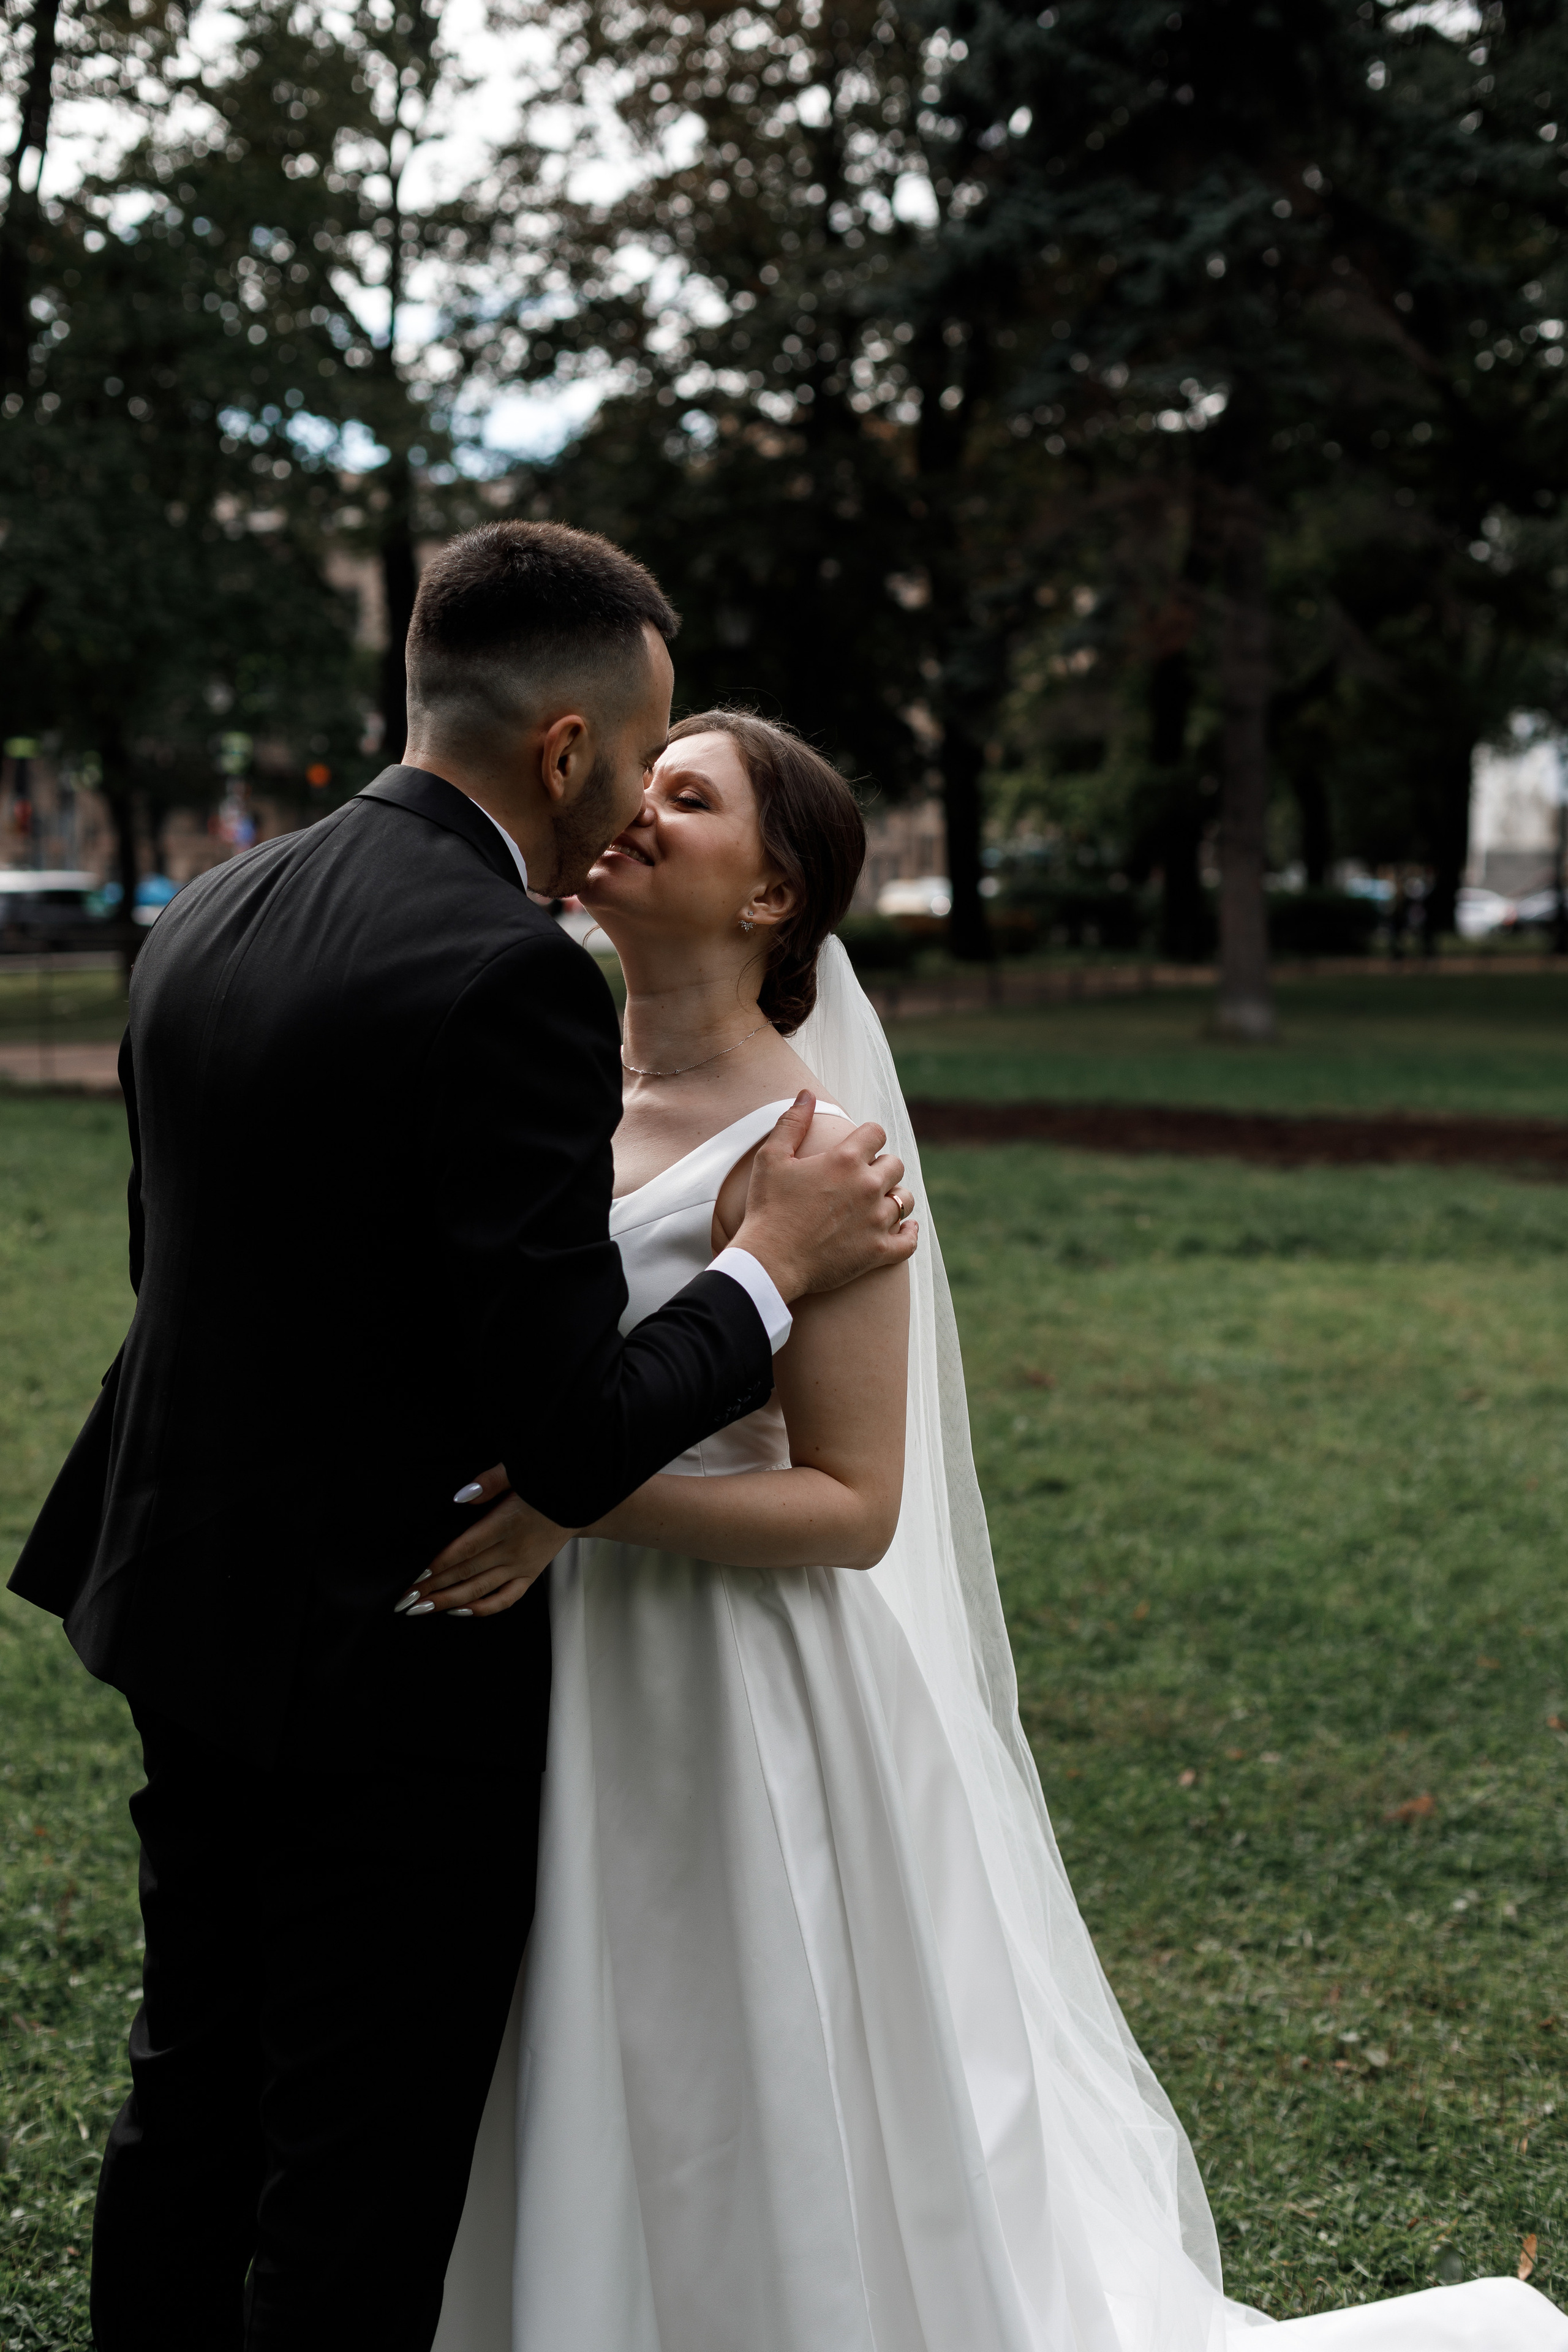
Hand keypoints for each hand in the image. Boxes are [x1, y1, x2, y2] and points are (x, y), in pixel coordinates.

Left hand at [392, 1465, 569, 1618]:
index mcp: (507, 1523)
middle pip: (466, 1573)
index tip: (417, 1575)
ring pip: (480, 1590)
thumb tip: (460, 1497)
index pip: (466, 1548)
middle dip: (433, 1588)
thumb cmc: (545, 1486)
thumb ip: (490, 1481)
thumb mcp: (518, 1472)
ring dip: (449, 1601)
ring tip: (422, 1609)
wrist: (580, 1503)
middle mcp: (513, 1550)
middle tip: (406, 1600)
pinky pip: (505, 1599)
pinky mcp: (530, 1576)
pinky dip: (483, 1608)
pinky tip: (461, 1611)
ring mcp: (522, 1567)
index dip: (440, 1564)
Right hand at [731, 1092, 917, 1299]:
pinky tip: (903, 1229)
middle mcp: (868, 1186)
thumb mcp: (772, 1158)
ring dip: (894, 1198)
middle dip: (882, 1166)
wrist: (769, 1261)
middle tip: (863, 1178)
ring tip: (879, 1203)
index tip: (859, 1147)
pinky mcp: (879, 1251)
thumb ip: (792, 1122)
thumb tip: (807, 1093)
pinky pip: (909, 1241)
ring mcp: (877, 1220)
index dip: (868, 1137)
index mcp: (845, 1159)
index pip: (876, 1133)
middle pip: (895, 1164)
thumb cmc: (767, 1208)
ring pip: (905, 1199)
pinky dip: (909, 1234)